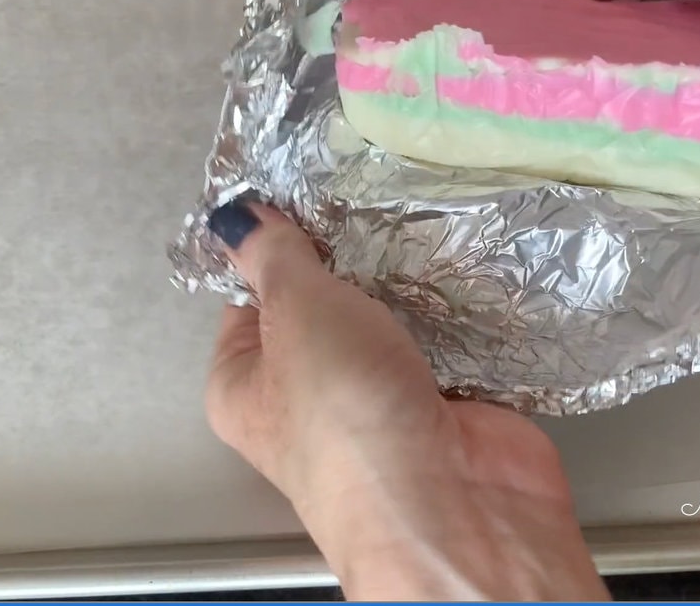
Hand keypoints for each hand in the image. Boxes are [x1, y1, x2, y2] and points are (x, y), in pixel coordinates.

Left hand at [205, 198, 608, 600]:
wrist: (449, 506)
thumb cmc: (345, 412)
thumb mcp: (294, 311)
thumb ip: (271, 255)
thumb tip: (235, 215)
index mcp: (241, 384)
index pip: (247, 297)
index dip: (274, 246)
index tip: (304, 193)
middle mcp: (302, 403)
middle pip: (323, 308)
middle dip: (349, 262)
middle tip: (371, 199)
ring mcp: (376, 408)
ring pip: (387, 325)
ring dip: (405, 288)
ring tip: (421, 225)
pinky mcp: (441, 411)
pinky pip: (442, 345)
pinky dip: (454, 316)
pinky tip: (464, 272)